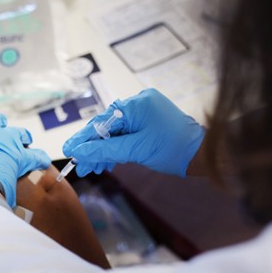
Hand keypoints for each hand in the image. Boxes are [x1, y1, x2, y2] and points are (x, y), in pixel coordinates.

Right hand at [62, 88, 204, 176]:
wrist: (202, 155)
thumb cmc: (172, 149)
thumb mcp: (135, 150)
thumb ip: (105, 150)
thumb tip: (80, 152)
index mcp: (136, 104)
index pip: (102, 122)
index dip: (84, 138)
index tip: (69, 150)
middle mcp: (139, 104)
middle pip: (107, 127)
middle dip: (93, 148)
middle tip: (80, 166)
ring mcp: (144, 113)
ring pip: (115, 133)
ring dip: (103, 151)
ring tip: (91, 169)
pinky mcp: (148, 123)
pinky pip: (126, 135)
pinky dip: (116, 149)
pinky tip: (105, 163)